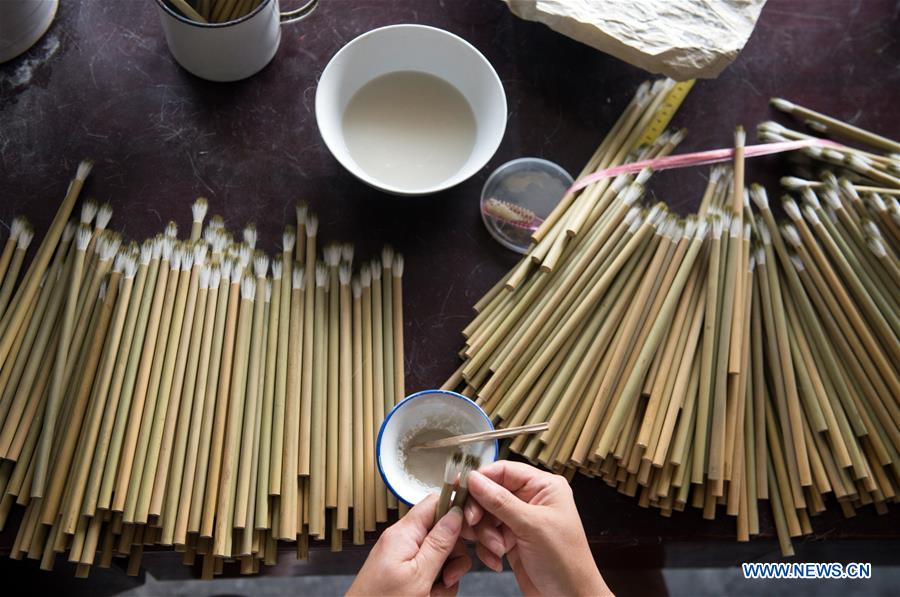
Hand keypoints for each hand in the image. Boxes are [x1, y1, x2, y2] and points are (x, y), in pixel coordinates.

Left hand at [347, 494, 471, 596]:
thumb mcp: (419, 576)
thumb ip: (439, 543)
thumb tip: (456, 512)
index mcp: (404, 533)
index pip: (435, 502)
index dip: (457, 510)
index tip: (471, 530)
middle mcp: (403, 540)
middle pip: (443, 533)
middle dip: (452, 558)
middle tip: (448, 578)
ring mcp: (403, 557)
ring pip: (440, 557)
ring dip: (445, 578)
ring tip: (433, 595)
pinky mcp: (404, 572)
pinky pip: (429, 572)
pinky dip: (434, 587)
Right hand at [462, 460, 611, 596]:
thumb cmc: (565, 561)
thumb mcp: (531, 526)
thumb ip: (499, 501)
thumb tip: (474, 479)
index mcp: (544, 487)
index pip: (504, 470)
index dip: (481, 479)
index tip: (462, 489)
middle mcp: (531, 500)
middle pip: (490, 493)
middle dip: (481, 512)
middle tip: (473, 524)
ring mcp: (520, 521)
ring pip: (486, 516)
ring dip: (485, 534)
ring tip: (497, 548)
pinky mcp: (512, 540)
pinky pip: (487, 535)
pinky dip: (487, 548)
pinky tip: (497, 559)